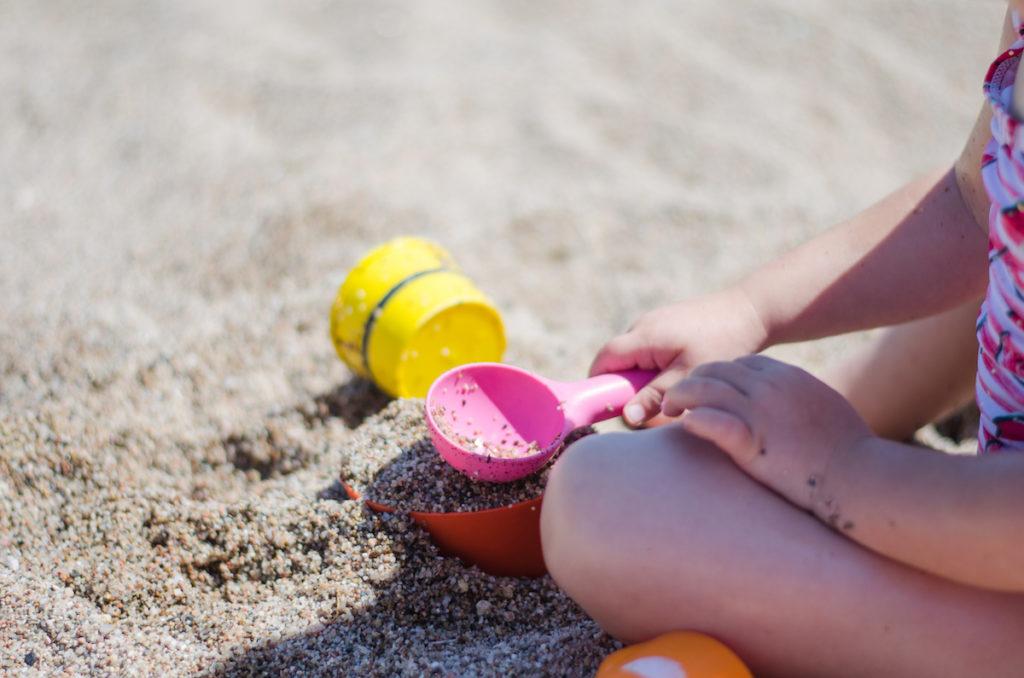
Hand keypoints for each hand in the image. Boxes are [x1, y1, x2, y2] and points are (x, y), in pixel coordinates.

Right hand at [590, 287, 768, 425]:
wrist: (751, 310)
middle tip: (650, 406)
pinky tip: (683, 374)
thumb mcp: (690, 376)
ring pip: (634, 356)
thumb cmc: (724, 342)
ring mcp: (654, 321)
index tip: (610, 408)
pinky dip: (657, 366)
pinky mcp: (667, 323)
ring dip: (644, 377)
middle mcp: (643, 324)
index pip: (604, 360)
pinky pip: (649, 349)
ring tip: (673, 390)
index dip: (600, 385)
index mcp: (644, 336)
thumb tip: (627, 417)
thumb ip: (656, 396)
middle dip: (626, 385)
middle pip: (617, 360)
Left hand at [662, 354, 871, 511]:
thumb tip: (791, 404)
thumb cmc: (850, 451)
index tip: (707, 387)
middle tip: (675, 396)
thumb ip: (802, 399)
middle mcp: (771, 388)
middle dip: (693, 380)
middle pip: (717, 371)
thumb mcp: (827, 409)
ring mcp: (760, 413)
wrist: (862, 478)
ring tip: (667, 408)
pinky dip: (693, 421)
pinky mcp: (751, 442)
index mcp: (789, 377)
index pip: (742, 363)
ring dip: (680, 396)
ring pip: (704, 390)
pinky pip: (710, 422)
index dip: (720, 373)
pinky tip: (685, 426)